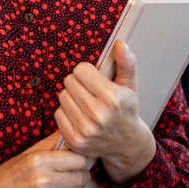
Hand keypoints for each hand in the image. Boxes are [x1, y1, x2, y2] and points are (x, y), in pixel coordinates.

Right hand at [0, 133, 90, 187]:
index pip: (79, 161)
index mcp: (39, 161)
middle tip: (70, 176)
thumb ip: (53, 143)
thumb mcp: (28, 154)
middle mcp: (43, 182)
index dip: (79, 161)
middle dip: (79, 175)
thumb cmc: (10, 175)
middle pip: (81, 178)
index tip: (75, 163)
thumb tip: (74, 135)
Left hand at [55, 40, 155, 182]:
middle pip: (69, 82)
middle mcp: (98, 114)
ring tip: (85, 103)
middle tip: (90, 92)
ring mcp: (85, 129)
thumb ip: (126, 63)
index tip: (95, 80)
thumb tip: (119, 43)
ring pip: (62, 97)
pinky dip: (67, 112)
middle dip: (79, 84)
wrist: (127, 143)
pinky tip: (80, 116)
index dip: (87, 72)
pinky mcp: (75, 140)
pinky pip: (58, 114)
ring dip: (72, 97)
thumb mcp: (130, 85)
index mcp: (112, 98)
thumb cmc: (126, 110)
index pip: (80, 70)